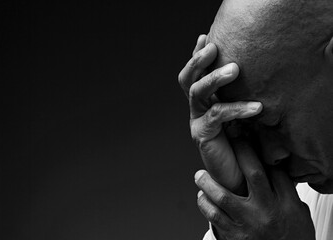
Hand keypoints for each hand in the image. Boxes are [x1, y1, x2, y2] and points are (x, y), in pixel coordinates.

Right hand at [178, 35, 262, 191]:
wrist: (239, 176)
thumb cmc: (244, 144)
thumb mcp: (242, 114)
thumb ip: (238, 97)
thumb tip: (251, 73)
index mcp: (204, 102)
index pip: (195, 75)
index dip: (196, 56)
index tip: (204, 37)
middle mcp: (197, 109)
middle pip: (188, 80)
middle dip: (197, 61)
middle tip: (212, 47)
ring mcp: (197, 122)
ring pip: (197, 93)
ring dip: (214, 78)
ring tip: (235, 69)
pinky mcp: (203, 136)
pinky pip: (216, 115)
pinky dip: (236, 109)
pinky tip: (256, 107)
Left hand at [195, 140, 314, 239]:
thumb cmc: (291, 239)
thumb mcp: (297, 214)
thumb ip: (286, 192)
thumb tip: (271, 169)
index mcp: (286, 204)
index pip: (275, 171)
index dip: (261, 154)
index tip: (249, 141)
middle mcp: (267, 211)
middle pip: (252, 174)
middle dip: (240, 153)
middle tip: (228, 143)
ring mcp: (249, 224)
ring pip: (223, 196)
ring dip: (208, 183)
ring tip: (199, 175)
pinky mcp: (234, 236)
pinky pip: (214, 217)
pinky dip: (204, 205)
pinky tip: (201, 198)